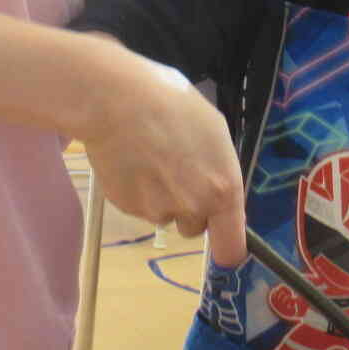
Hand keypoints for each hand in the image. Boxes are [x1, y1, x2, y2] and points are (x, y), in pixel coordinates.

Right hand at [81, 45, 245, 267]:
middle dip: (188, 208)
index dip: (227, 248)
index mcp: (223, 190)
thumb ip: (219, 167)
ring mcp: (157, 210)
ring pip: (164, 214)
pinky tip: (132, 159)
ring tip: (149, 158)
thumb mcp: (214, 129)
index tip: (221, 240)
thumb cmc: (172, 103)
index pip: (231, 248)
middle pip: (194, 228)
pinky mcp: (128, 207)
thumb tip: (215, 183)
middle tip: (176, 172)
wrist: (117, 101)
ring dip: (160, 196)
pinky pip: (138, 205)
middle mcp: (193, 208)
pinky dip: (136, 190)